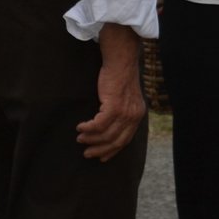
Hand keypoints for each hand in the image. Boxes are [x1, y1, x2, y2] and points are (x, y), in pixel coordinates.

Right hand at [76, 25, 145, 161]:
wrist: (120, 60)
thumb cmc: (119, 77)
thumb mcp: (125, 97)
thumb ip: (121, 112)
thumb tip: (108, 127)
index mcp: (138, 115)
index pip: (126, 140)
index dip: (112, 150)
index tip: (102, 158)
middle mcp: (134, 116)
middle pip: (116, 141)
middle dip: (100, 149)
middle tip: (87, 153)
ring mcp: (125, 112)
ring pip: (106, 134)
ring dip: (91, 138)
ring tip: (80, 138)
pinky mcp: (114, 106)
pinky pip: (98, 124)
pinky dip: (88, 128)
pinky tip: (80, 127)